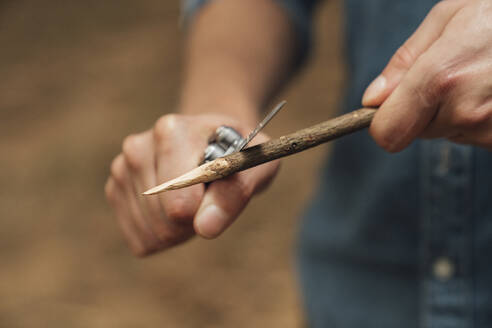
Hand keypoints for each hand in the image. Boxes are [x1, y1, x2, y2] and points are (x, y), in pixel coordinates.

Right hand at [105, 113, 278, 255]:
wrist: (212, 142)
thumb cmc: (236, 154)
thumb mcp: (255, 165)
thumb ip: (236, 193)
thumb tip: (205, 227)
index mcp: (170, 131)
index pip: (178, 202)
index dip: (205, 212)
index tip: (218, 196)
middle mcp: (137, 147)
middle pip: (163, 222)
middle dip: (193, 223)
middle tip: (209, 198)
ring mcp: (121, 170)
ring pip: (150, 234)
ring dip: (179, 231)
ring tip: (193, 200)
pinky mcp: (114, 191)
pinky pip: (139, 239)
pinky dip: (162, 236)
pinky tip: (173, 210)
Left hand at [362, 0, 491, 151]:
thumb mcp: (450, 17)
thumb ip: (404, 62)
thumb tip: (372, 100)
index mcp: (440, 79)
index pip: (387, 133)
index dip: (384, 121)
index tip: (390, 107)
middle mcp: (466, 112)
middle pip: (417, 132)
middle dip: (424, 108)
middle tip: (454, 74)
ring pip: (450, 133)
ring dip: (456, 111)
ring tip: (484, 75)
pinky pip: (478, 136)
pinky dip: (481, 117)